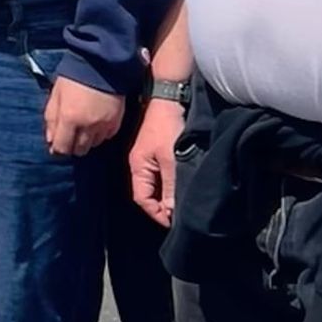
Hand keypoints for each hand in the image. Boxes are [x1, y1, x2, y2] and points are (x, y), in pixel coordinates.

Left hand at [43, 76, 124, 157]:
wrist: (101, 64)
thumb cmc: (73, 77)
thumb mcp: (56, 95)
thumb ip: (51, 119)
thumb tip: (51, 141)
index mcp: (69, 118)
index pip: (63, 148)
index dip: (59, 148)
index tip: (58, 144)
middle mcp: (88, 126)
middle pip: (80, 150)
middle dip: (73, 146)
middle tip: (70, 135)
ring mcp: (104, 125)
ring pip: (94, 144)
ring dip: (87, 140)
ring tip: (84, 126)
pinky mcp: (117, 122)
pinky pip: (107, 136)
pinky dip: (100, 134)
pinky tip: (96, 122)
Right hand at [129, 97, 184, 226]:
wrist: (170, 99)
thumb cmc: (168, 128)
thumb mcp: (171, 159)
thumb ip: (170, 186)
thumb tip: (171, 211)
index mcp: (137, 167)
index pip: (142, 199)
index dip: (157, 213)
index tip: (175, 221)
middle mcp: (140, 165)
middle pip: (148, 193)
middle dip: (163, 206)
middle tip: (181, 214)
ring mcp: (148, 158)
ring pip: (156, 185)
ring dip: (168, 195)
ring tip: (184, 201)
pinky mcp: (158, 152)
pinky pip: (162, 175)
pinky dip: (171, 184)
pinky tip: (182, 185)